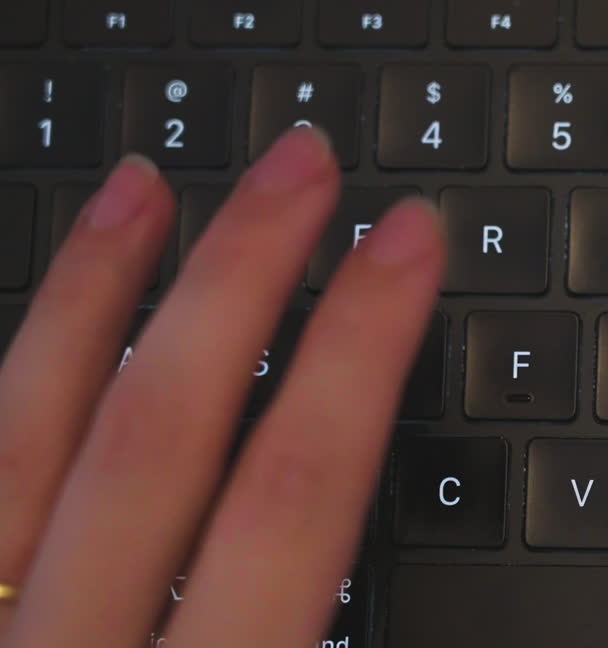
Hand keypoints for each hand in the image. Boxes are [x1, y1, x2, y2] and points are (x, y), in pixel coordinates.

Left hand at [0, 128, 444, 645]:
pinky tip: (33, 336)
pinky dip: (2, 391)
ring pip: (23, 437)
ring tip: (141, 190)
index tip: (404, 247)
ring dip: (91, 297)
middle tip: (298, 171)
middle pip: (164, 430)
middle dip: (241, 277)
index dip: (360, 352)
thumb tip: (377, 549)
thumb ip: (322, 636)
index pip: (296, 496)